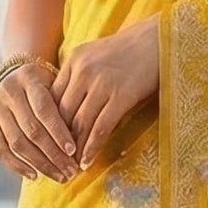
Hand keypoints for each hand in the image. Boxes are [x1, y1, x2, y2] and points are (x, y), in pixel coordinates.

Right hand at [0, 59, 78, 181]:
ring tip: (59, 176)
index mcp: (28, 78)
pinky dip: (17, 166)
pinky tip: (34, 176)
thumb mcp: (57, 84)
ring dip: (40, 163)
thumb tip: (81, 144)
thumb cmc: (46, 84)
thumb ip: (65, 107)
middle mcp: (8, 92)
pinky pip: (0, 150)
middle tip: (71, 171)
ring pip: (17, 142)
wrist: (17, 75)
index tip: (73, 151)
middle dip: (53, 154)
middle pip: (31, 130)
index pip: (44, 110)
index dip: (59, 132)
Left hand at [52, 15, 158, 167]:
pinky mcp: (121, 95)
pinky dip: (92, 147)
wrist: (160, 39)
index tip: (47, 143)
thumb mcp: (96, 54)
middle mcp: (83, 71)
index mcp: (73, 60)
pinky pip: (101, 127)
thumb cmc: (130, 50)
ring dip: (73, 149)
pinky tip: (87, 161)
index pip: (52, 98)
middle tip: (55, 162)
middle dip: (58, 141)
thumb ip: (79, 75)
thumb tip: (66, 105)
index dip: (48, 124)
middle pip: (62, 113)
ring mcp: (102, 83)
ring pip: (79, 123)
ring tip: (70, 168)